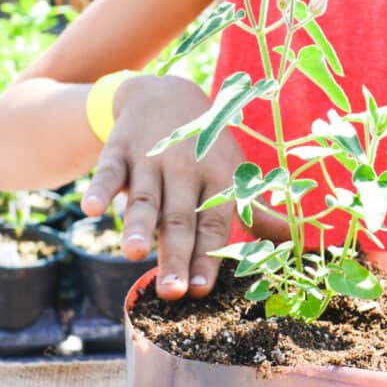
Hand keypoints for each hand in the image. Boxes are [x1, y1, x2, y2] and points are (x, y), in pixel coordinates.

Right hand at [80, 74, 286, 299]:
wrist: (166, 94)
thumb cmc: (209, 149)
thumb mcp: (236, 174)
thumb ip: (258, 213)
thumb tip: (296, 242)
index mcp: (221, 178)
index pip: (214, 225)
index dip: (209, 257)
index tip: (203, 289)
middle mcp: (188, 169)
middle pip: (180, 220)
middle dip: (176, 256)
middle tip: (172, 292)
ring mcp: (152, 158)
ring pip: (146, 198)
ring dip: (137, 226)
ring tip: (132, 253)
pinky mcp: (120, 149)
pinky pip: (108, 170)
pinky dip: (99, 188)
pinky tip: (90, 208)